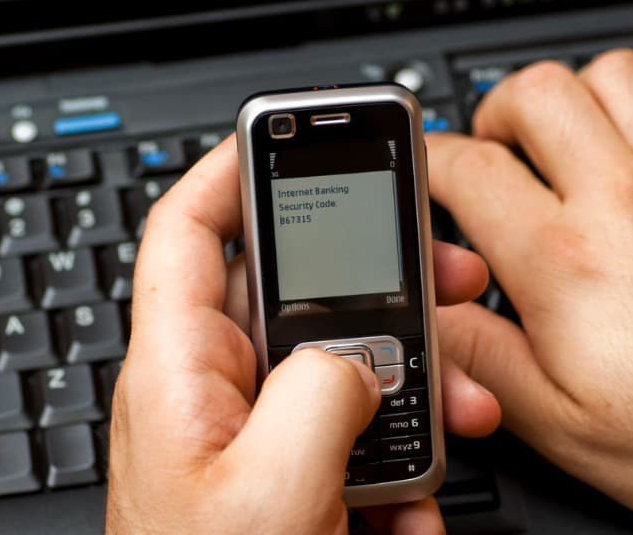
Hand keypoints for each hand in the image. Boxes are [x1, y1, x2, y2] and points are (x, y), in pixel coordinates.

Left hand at [106, 136, 500, 533]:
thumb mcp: (272, 486)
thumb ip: (322, 392)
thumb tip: (362, 359)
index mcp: (179, 372)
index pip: (188, 232)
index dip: (230, 168)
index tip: (288, 134)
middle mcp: (209, 393)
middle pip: (291, 294)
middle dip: (378, 287)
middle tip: (443, 279)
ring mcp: (245, 437)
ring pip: (334, 371)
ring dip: (405, 392)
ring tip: (453, 410)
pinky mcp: (280, 480)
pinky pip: (343, 443)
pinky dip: (393, 465)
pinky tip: (412, 502)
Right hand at [427, 50, 632, 532]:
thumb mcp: (556, 424)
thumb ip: (479, 355)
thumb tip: (431, 309)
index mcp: (567, 262)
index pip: (469, 168)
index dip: (429, 159)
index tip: (425, 168)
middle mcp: (628, 204)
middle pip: (537, 92)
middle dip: (496, 115)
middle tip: (494, 154)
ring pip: (614, 76)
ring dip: (575, 102)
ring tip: (564, 146)